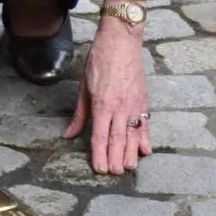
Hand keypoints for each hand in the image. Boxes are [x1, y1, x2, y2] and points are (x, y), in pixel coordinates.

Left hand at [62, 0, 150, 174]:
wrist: (121, 41)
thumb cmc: (100, 61)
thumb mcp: (83, 87)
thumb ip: (79, 114)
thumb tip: (69, 134)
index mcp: (102, 104)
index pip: (100, 135)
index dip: (99, 154)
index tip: (99, 169)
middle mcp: (120, 107)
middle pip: (118, 139)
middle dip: (116, 159)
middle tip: (114, 174)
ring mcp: (134, 104)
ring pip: (133, 134)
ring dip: (131, 153)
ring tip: (128, 168)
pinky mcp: (143, 100)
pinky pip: (145, 124)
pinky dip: (146, 138)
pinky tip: (145, 151)